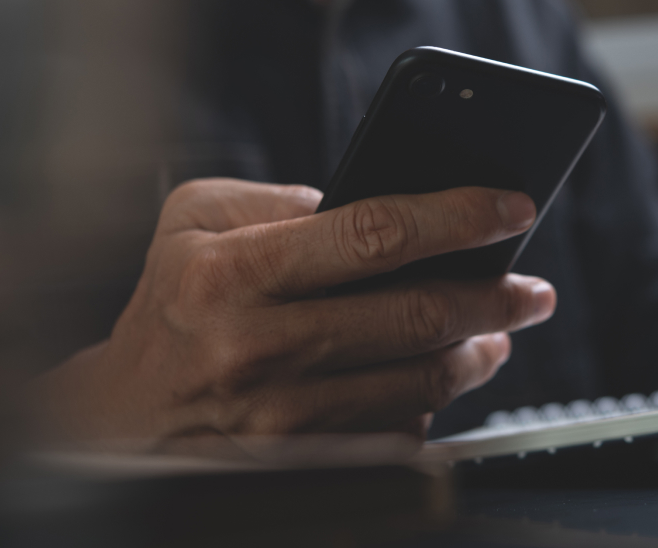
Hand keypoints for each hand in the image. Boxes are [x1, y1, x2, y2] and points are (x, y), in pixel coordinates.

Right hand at [32, 179, 554, 444]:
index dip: (457, 217)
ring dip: (476, 353)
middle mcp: (262, 346)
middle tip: (532, 287)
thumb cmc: (170, 304)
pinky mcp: (302, 461)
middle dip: (495, 296)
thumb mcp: (193, 220)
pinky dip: (431, 402)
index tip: (512, 206)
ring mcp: (284, 414)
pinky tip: (437, 379)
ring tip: (497, 331)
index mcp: (237, 272)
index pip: (375, 233)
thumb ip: (275, 196)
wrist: (125, 418)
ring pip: (419, 379)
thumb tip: (361, 204)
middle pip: (416, 314)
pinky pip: (396, 431)